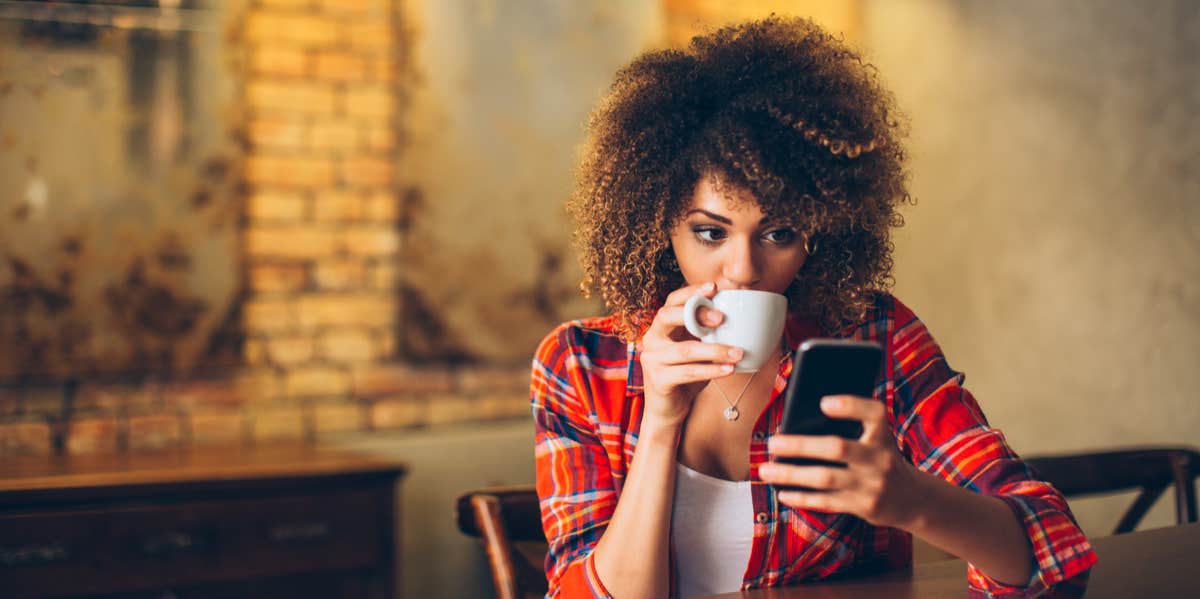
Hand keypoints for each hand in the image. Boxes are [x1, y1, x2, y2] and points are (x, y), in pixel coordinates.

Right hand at [639, 282, 742, 426]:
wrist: (668, 410)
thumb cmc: (686, 375)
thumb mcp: (696, 349)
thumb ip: (707, 333)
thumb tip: (741, 316)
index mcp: (661, 327)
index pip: (672, 301)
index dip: (691, 292)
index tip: (714, 287)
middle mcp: (652, 339)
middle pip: (668, 316)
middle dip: (696, 313)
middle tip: (722, 318)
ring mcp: (652, 359)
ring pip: (685, 349)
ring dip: (715, 350)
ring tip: (738, 352)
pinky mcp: (658, 379)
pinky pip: (688, 372)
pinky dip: (711, 370)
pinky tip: (729, 369)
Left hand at [758, 395, 922, 528]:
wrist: (913, 499)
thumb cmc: (881, 458)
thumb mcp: (878, 438)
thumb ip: (852, 426)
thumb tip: (801, 418)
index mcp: (883, 434)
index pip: (874, 413)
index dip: (850, 406)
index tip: (823, 403)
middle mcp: (880, 458)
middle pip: (838, 448)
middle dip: (801, 446)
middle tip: (772, 443)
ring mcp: (872, 485)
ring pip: (826, 478)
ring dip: (792, 475)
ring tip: (766, 470)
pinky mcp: (864, 507)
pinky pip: (827, 502)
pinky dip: (802, 498)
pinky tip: (783, 493)